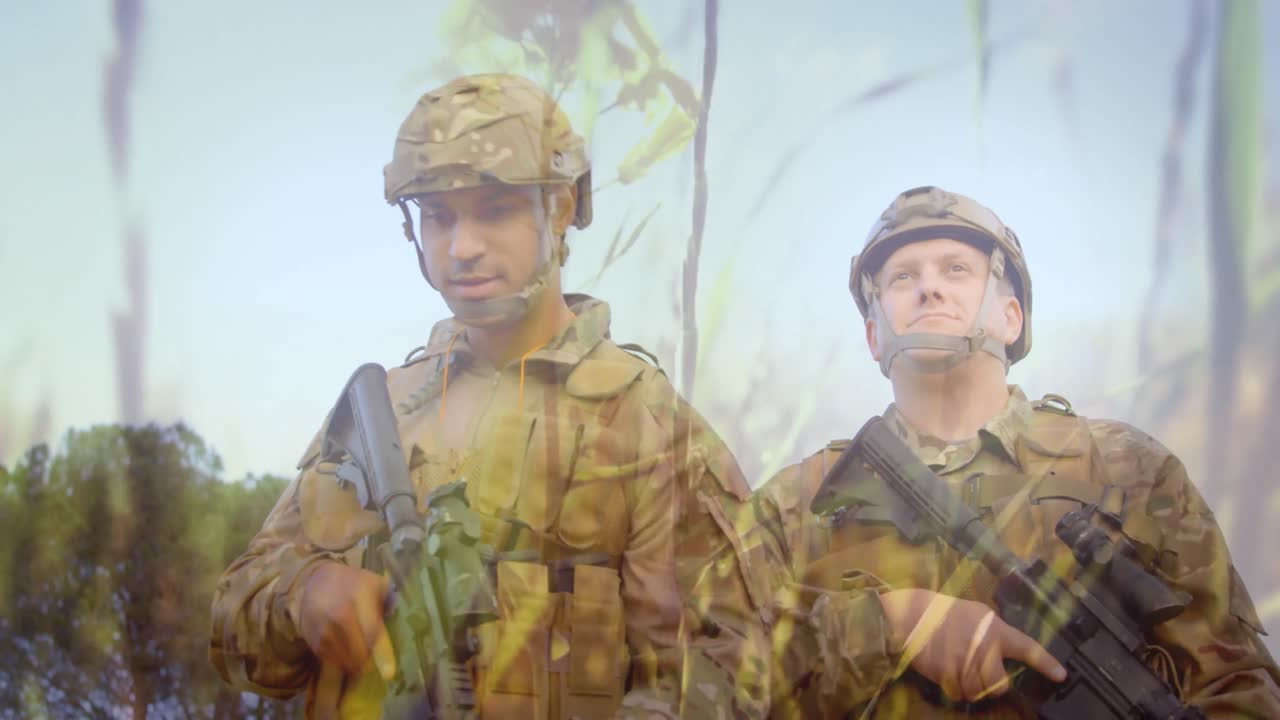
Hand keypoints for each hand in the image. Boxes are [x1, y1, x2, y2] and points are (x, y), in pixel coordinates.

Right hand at [299, 561, 396, 680]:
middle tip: (375, 662)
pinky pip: (332, 661)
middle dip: (369, 662)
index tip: (389, 674)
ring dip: (356, 664)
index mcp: (360, 597)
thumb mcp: (375, 583)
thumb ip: (390, 602)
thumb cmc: (354, 584)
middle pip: (359, 652)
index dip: (382, 655)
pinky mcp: (313, 640)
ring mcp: (323, 629)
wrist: (315, 582)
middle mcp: (339, 614)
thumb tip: (407, 622)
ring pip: (345, 660)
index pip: (373, 632)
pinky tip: (346, 652)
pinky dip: (342, 661)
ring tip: (361, 657)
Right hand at [878, 588, 1065, 702]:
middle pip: (999, 685)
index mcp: (994, 630)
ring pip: (978, 692)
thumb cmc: (943, 611)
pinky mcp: (946, 675)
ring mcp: (965, 664)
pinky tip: (949, 674)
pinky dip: (956, 689)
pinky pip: (958, 693)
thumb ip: (993, 629)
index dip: (1046, 663)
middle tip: (985, 677)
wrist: (911, 615)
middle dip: (993, 685)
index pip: (1026, 647)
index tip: (1060, 675)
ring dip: (972, 688)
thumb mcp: (975, 612)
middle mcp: (983, 649)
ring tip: (963, 672)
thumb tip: (1005, 645)